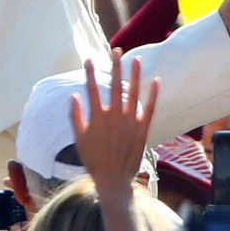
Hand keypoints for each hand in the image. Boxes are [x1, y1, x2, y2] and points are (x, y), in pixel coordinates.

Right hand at [70, 51, 158, 193]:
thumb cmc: (94, 160)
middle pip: (115, 85)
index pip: (93, 89)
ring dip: (135, 75)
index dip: (90, 73)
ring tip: (136, 59)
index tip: (89, 59)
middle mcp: (115, 116)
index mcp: (97, 118)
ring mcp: (130, 122)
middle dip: (115, 66)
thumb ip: (76, 116)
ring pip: (133, 93)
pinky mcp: (142, 130)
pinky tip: (156, 80)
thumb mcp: (79, 139)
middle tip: (116, 51)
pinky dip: (153, 95)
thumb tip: (74, 96)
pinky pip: (150, 108)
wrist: (113, 179)